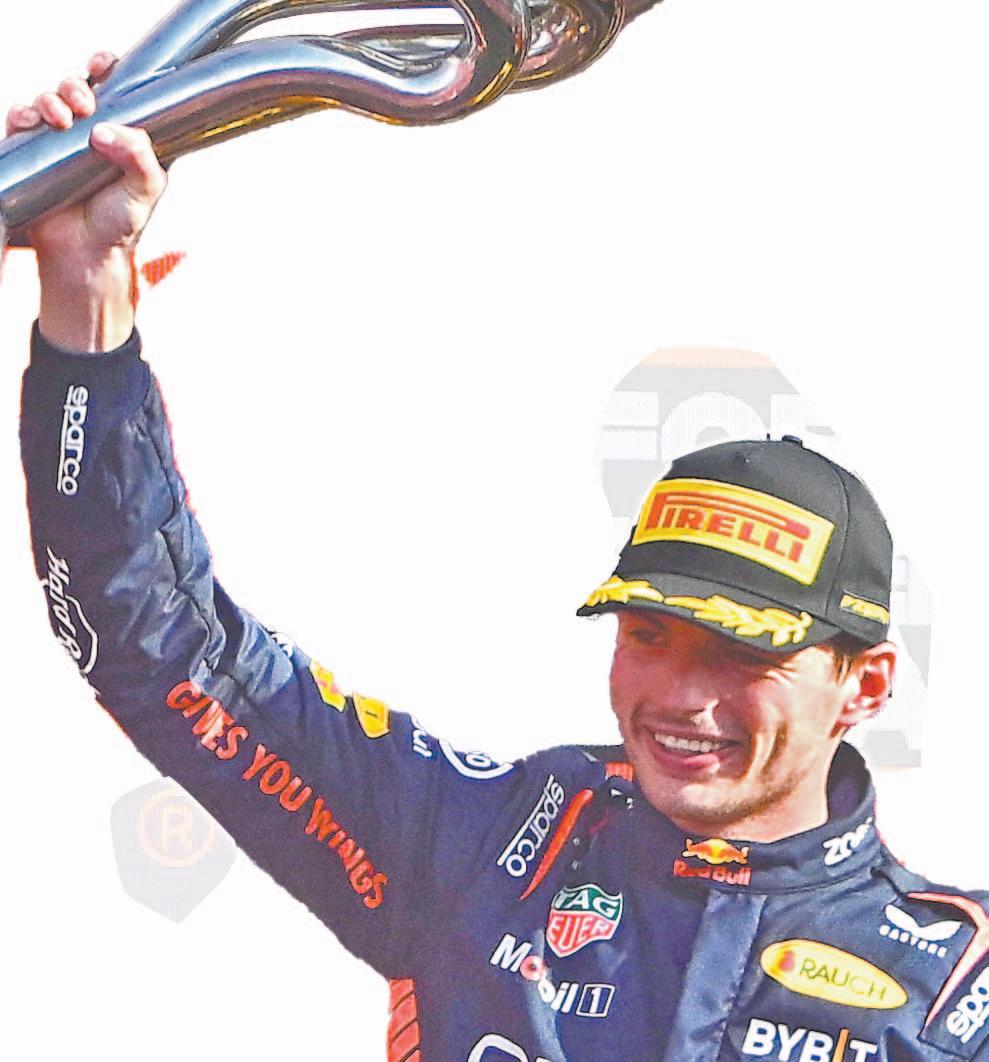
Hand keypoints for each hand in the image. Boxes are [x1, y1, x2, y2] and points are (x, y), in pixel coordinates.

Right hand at [5, 52, 169, 350]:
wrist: (86, 254)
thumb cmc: (120, 223)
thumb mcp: (146, 189)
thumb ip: (140, 155)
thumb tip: (105, 130)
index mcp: (122, 134)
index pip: (114, 89)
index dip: (106, 69)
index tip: (102, 66)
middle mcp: (89, 132)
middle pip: (76, 87)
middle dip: (76, 86)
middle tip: (84, 103)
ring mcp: (58, 141)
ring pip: (47, 99)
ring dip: (51, 99)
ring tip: (60, 117)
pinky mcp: (32, 152)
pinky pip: (20, 119)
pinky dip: (23, 114)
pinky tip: (33, 123)